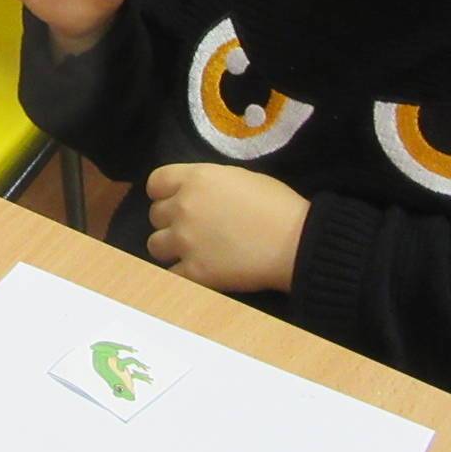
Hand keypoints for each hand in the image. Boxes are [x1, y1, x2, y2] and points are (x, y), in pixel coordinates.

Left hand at [145, 163, 309, 294]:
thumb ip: (208, 184)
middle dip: (170, 221)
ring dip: (171, 248)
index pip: (155, 182)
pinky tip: (198, 271)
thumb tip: (197, 194)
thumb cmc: (277, 204)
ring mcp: (186, 241)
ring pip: (155, 245)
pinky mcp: (195, 272)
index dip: (163, 192)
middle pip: (155, 215)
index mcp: (195, 179)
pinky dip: (182, 273)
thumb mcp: (238, 177)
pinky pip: (170, 274)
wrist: (296, 241)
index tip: (174, 200)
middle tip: (192, 228)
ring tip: (192, 251)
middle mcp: (183, 207)